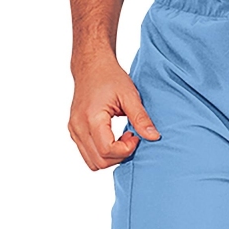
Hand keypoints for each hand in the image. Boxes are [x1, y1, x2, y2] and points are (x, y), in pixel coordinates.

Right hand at [68, 52, 160, 169]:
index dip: (126, 150)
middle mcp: (78, 127)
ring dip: (111, 157)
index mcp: (91, 118)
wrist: (91, 65)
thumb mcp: (130, 95)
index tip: (135, 136)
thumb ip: (141, 118)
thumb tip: (154, 137)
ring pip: (93, 162)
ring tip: (121, 138)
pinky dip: (103, 153)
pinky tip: (113, 137)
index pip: (107, 150)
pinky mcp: (74, 132)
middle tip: (131, 136)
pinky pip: (88, 155)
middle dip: (120, 155)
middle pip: (100, 161)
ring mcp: (74, 130)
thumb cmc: (110, 76)